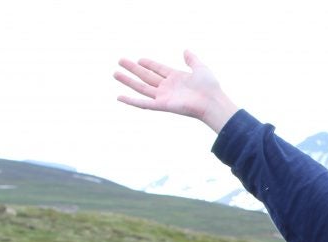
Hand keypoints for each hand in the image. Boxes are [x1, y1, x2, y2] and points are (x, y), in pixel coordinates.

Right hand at [114, 50, 237, 132]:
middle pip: (146, 76)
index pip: (158, 69)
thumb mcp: (200, 68)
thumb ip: (192, 60)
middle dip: (133, 69)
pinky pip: (143, 103)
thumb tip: (186, 50)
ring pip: (141, 87)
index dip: (149, 64)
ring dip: (128, 81)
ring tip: (115, 73)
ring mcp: (164, 96)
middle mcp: (168, 87)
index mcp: (176, 78)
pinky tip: (119, 97)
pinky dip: (131, 101)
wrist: (212, 102)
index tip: (139, 59)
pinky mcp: (162, 105)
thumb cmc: (209, 87)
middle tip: (120, 61)